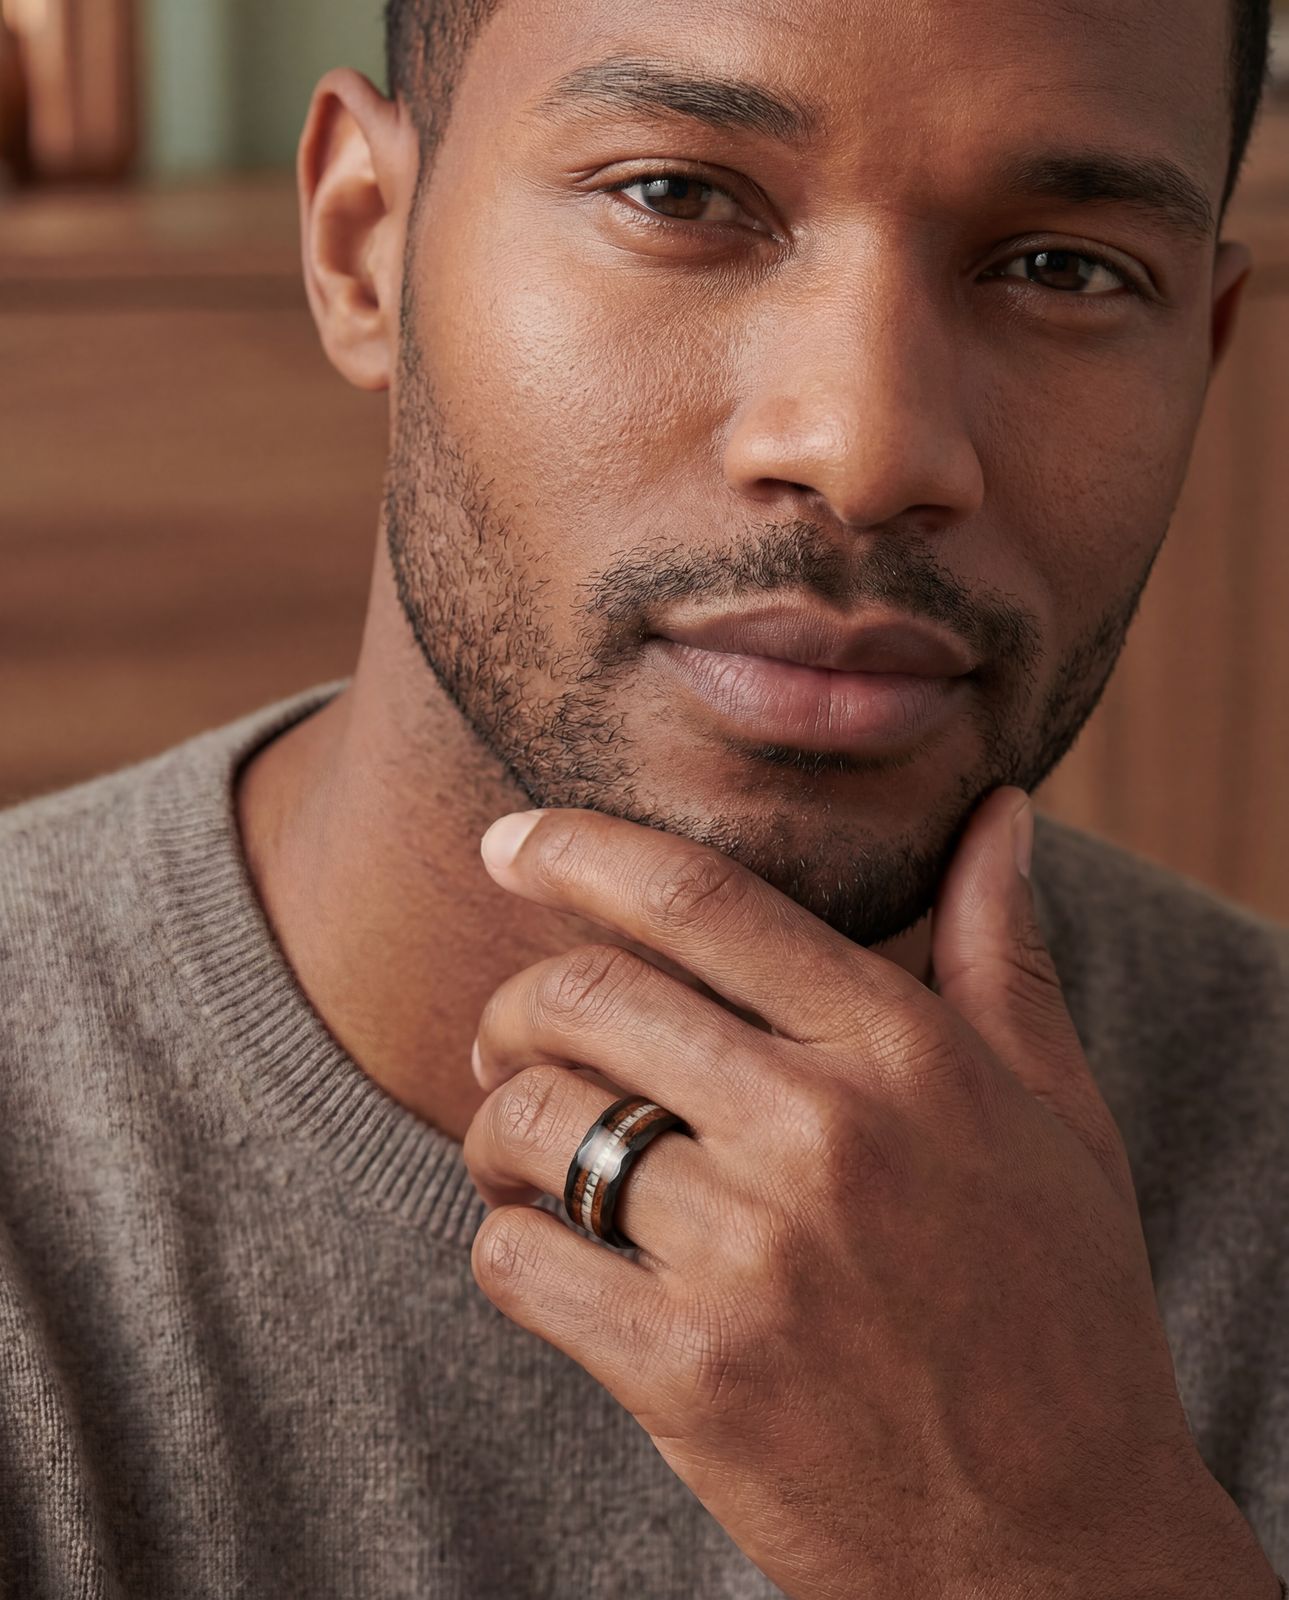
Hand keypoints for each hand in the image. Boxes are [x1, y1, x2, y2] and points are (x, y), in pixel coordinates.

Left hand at [463, 788, 1277, 1598]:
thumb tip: (1001, 811)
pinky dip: (504, 1242)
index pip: (700, 899)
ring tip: (521, 1149)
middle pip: (586, 996)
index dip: (578, 849)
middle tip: (512, 1033)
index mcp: (904, 1050)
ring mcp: (751, 1255)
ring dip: (496, 1123)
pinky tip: (547, 1253)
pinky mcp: (689, 1373)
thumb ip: (1003, 952)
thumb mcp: (1055, 1115)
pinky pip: (518, 1260)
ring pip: (535, 1121)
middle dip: (515, 1001)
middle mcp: (821, 1130)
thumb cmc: (1058, 1312)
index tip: (508, 840)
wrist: (1057, 1547)